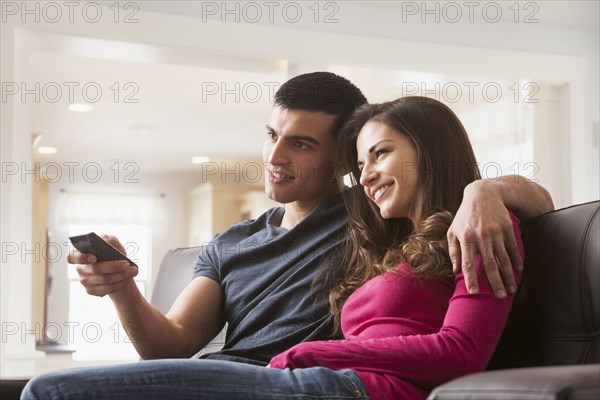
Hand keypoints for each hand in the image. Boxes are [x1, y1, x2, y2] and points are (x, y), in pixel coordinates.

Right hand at [68, 234, 138, 296]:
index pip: (72, 257)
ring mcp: (84, 281)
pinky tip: (128, 279)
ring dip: (121, 275)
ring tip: (133, 270)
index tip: (94, 257)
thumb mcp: (111, 241)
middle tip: (126, 264)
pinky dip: (119, 283)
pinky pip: (105, 289)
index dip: (81, 257)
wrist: (118, 267)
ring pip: (103, 280)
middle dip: (113, 266)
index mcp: (79, 254)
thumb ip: (107, 239)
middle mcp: (79, 268)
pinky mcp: (91, 290)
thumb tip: (105, 242)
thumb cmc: (112, 251)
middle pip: (94, 269)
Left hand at [447, 180, 521, 297]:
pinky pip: (513, 248)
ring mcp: (496, 232)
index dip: (471, 279)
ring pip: (503, 258)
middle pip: (489, 264)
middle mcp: (481, 236)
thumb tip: (455, 271)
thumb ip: (453, 251)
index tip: (474, 292)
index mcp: (466, 238)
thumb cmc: (464, 216)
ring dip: (509, 276)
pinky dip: (516, 260)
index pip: (468, 264)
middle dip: (495, 282)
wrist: (482, 194)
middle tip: (500, 297)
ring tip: (511, 289)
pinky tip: (518, 270)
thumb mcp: (453, 230)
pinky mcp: (507, 228)